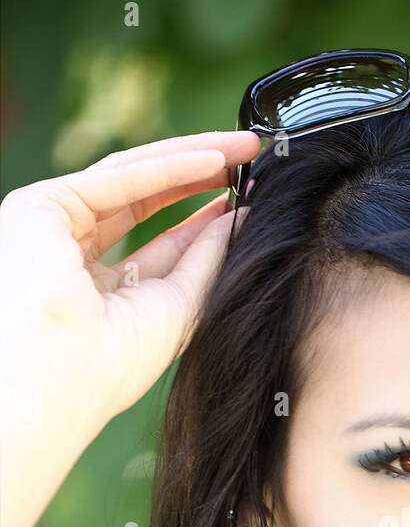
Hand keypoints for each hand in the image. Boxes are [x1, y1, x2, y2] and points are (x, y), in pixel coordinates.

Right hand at [0, 129, 260, 431]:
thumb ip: (205, 259)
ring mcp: (51, 229)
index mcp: (97, 293)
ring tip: (240, 148)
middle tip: (250, 157)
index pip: (159, 243)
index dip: (204, 218)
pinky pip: (118, 177)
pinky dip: (169, 166)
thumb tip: (238, 219)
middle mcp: (70, 256)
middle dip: (199, 176)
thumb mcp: (176, 306)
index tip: (246, 200)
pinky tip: (213, 158)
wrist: (59, 378)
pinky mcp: (41, 205)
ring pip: (132, 177)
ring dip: (189, 159)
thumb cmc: (110, 364)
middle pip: (144, 201)